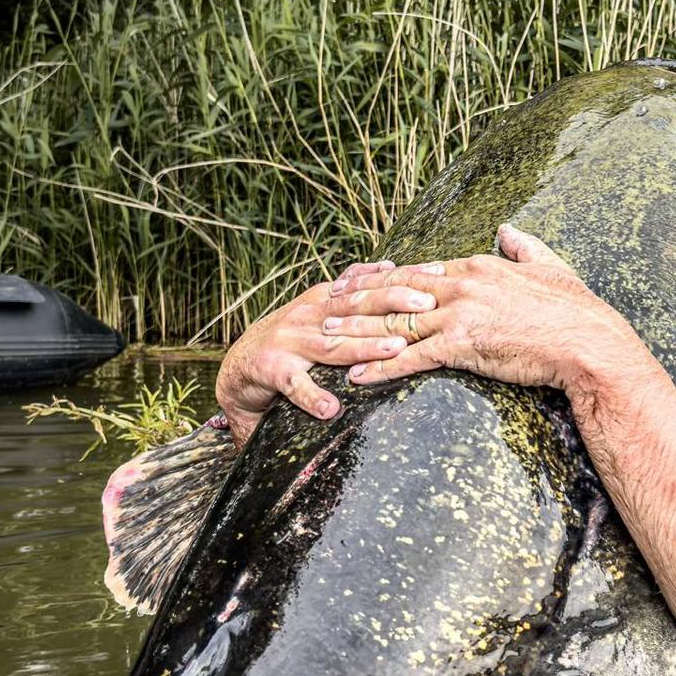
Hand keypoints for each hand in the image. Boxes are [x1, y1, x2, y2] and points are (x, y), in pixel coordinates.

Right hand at [214, 259, 444, 444]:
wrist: (238, 368)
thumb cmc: (289, 339)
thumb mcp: (320, 309)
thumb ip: (351, 291)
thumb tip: (388, 266)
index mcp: (325, 298)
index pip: (370, 284)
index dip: (404, 278)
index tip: (437, 276)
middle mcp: (309, 314)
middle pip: (357, 307)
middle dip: (394, 303)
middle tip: (428, 304)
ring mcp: (290, 341)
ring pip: (333, 345)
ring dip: (364, 347)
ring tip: (395, 350)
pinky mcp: (271, 370)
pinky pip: (294, 386)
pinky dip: (312, 397)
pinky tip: (331, 408)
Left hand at [324, 224, 636, 397]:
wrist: (587, 342)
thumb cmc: (574, 309)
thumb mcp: (550, 266)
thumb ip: (524, 246)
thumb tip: (508, 230)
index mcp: (476, 267)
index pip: (417, 270)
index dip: (382, 276)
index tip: (358, 278)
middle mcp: (461, 286)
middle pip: (395, 290)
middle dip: (356, 297)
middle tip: (325, 301)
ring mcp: (459, 315)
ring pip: (394, 321)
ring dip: (356, 331)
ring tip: (325, 337)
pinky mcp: (461, 346)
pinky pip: (410, 357)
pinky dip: (380, 366)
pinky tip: (357, 375)